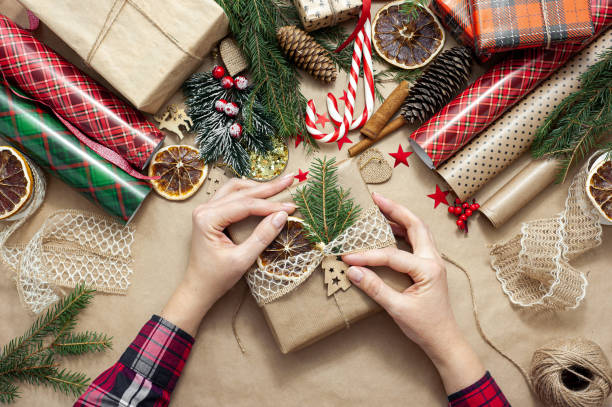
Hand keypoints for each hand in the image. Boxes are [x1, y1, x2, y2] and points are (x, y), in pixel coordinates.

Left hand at [161, 173, 295, 335]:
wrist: (198, 288)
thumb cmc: (216, 278)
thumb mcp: (242, 260)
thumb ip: (262, 236)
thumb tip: (282, 216)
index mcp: (207, 219)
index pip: (245, 205)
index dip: (270, 205)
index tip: (291, 207)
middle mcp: (204, 209)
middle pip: (241, 191)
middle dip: (268, 187)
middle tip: (290, 180)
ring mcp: (206, 209)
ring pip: (235, 188)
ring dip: (258, 186)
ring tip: (279, 184)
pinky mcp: (211, 213)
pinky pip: (231, 195)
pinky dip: (249, 192)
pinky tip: (262, 191)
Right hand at [342, 193, 484, 393]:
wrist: (444, 339)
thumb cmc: (425, 326)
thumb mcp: (398, 309)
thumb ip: (375, 288)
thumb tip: (353, 271)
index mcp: (428, 269)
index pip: (393, 255)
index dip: (368, 255)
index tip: (347, 256)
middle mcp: (434, 260)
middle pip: (415, 225)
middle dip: (395, 209)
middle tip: (375, 199)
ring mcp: (434, 261)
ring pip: (419, 230)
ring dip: (401, 216)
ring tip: (381, 207)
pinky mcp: (430, 265)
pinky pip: (418, 240)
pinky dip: (404, 229)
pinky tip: (390, 228)